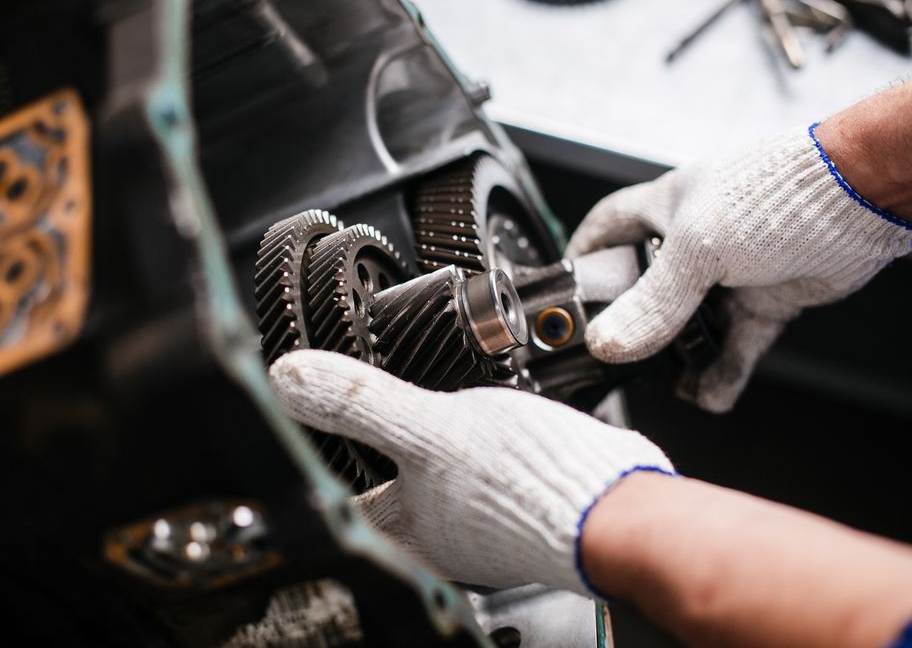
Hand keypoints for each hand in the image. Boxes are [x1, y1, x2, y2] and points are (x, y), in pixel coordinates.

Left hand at [269, 349, 672, 594]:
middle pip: (386, 496)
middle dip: (367, 464)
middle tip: (343, 431)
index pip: (341, 505)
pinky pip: (477, 472)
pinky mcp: (520, 497)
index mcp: (409, 523)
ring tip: (408, 421)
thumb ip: (362, 403)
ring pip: (434, 483)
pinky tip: (480, 426)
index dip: (315, 475)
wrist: (621, 506)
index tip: (297, 452)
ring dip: (420, 454)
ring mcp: (483, 518)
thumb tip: (290, 379)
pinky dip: (467, 448)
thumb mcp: (432, 429)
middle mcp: (441, 531)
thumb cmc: (533, 486)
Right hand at [566, 125, 911, 412]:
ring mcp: (728, 275)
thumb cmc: (778, 193)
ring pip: (690, 328)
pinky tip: (711, 392)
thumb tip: (609, 342)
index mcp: (664, 210)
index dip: (582, 258)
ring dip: (682, 361)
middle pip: (645, 292)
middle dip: (635, 328)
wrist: (859, 199)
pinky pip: (732, 347)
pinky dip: (722, 373)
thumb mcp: (698, 248)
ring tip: (673, 383)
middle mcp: (692, 243)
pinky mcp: (762, 302)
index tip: (564, 293)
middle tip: (621, 356)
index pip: (605, 229)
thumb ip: (653, 302)